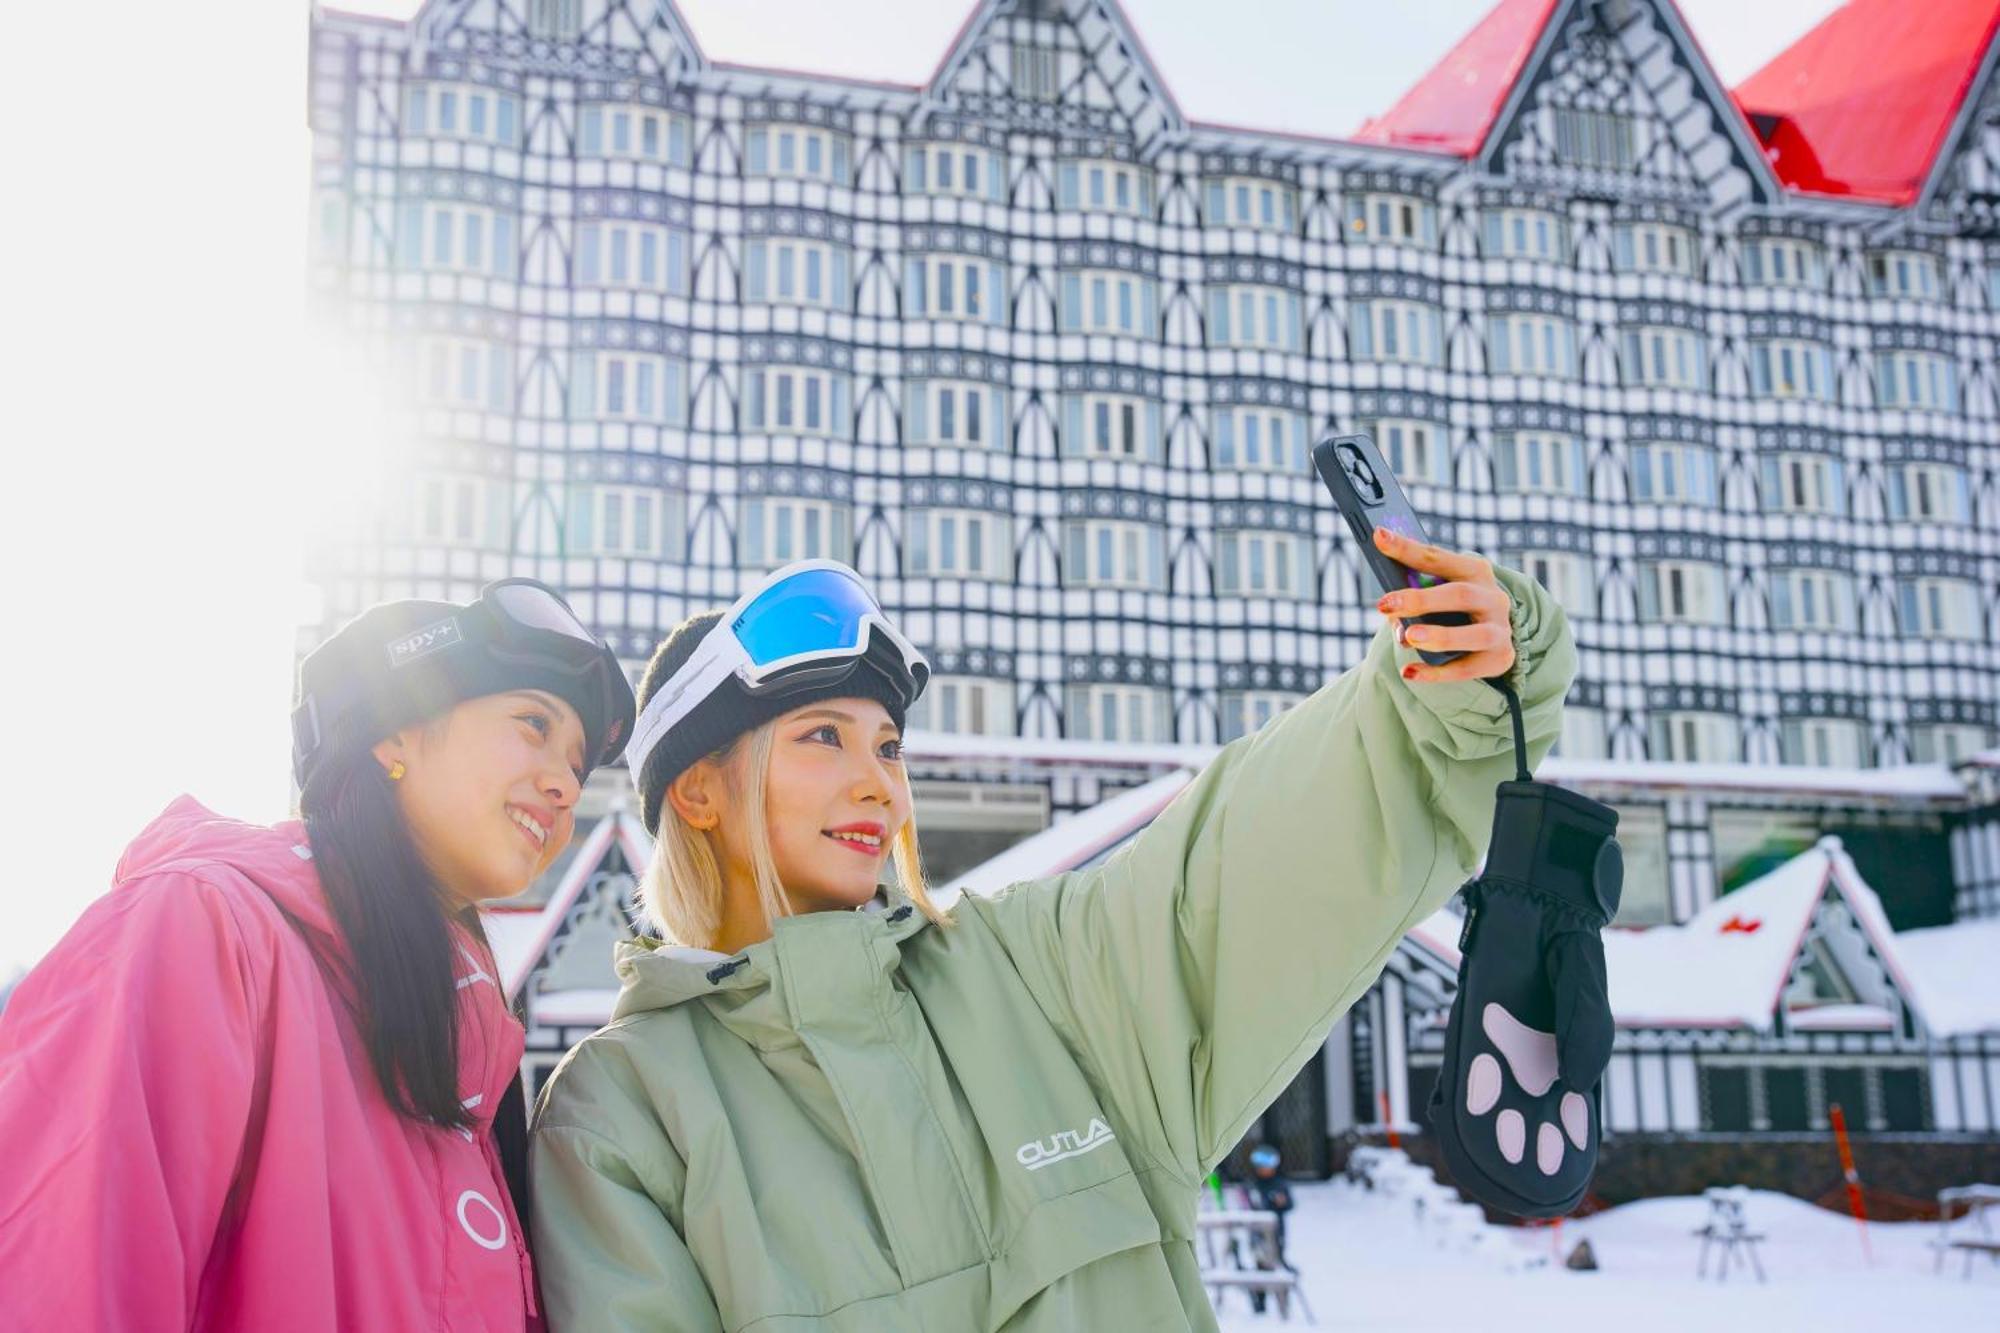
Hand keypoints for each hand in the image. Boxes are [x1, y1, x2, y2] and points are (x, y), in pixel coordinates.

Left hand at [1371, 527, 1515, 683]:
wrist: (1493, 638)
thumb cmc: (1453, 609)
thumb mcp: (1438, 594)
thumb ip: (1416, 597)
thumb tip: (1392, 617)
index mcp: (1475, 571)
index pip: (1438, 558)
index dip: (1407, 548)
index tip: (1379, 537)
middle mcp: (1493, 598)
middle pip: (1460, 595)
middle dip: (1421, 599)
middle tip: (1385, 604)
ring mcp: (1500, 630)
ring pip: (1474, 634)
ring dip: (1440, 635)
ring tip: (1409, 637)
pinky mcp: (1498, 659)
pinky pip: (1467, 669)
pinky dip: (1437, 673)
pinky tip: (1410, 672)